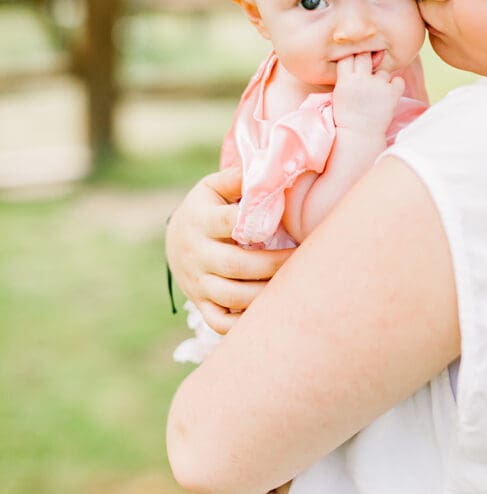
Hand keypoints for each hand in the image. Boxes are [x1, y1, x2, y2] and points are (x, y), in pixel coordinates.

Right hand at [166, 166, 294, 333]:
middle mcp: (196, 254)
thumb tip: (266, 168)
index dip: (257, 223)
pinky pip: (221, 322)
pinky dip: (244, 324)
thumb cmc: (206, 208)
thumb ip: (236, 178)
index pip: (228, 222)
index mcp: (200, 220)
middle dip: (273, 264)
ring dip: (266, 294)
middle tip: (303, 258)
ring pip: (232, 296)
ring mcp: (197, 282)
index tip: (283, 222)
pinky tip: (270, 313)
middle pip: (236, 265)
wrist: (175, 239)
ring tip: (293, 284)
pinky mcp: (201, 303)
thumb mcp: (213, 186)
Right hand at [332, 54, 404, 135]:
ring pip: (383, 71)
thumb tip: (355, 59)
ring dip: (382, 79)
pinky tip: (389, 94)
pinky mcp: (392, 94)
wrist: (359, 136)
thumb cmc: (347, 116)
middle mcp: (362, 79)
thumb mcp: (339, 94)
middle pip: (365, 55)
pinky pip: (398, 80)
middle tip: (368, 72)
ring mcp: (378, 85)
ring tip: (377, 93)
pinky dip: (396, 86)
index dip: (352, 57)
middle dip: (366, 60)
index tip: (354, 63)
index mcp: (345, 80)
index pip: (348, 56)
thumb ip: (346, 77)